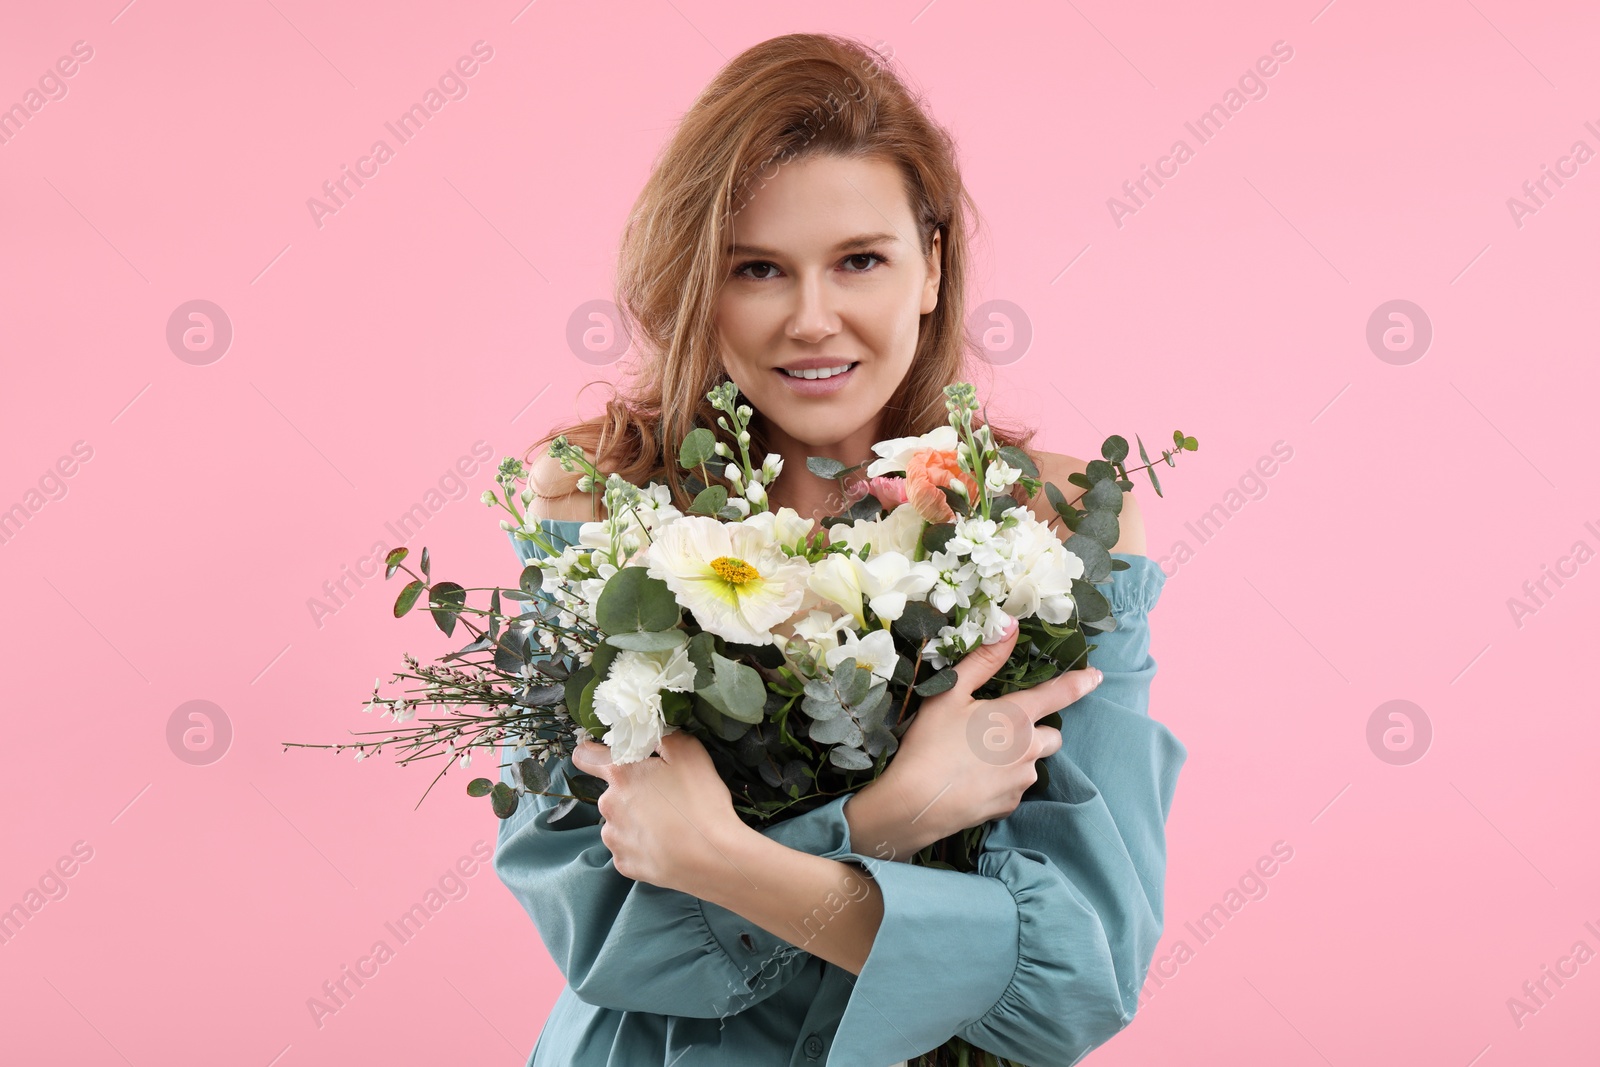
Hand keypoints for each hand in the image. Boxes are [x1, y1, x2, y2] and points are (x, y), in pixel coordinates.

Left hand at [569, 730, 750, 895]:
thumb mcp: (689, 752)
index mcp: (620, 774)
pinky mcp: (625, 864)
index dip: (593, 751)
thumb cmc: (700, 801)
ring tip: (668, 825)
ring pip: (619, 821)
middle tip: (664, 796)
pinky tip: (665, 845)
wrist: (712, 859)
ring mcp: (614, 838)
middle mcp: (608, 805)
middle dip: (631, 790)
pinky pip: (628, 848)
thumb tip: (651, 735)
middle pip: (612, 791)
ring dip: (634, 819)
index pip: (585, 756)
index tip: (607, 755)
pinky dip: (642, 845)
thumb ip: (664, 736)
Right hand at [854, 619, 1103, 854]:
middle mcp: (1028, 749)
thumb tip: (1009, 626)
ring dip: (1017, 758)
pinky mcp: (1010, 805)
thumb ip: (983, 660)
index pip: (1058, 694)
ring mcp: (1022, 780)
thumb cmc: (930, 741)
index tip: (1097, 676)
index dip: (1080, 682)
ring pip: (1032, 764)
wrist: (916, 803)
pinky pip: (1015, 788)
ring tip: (978, 758)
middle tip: (1000, 731)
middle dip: (1036, 732)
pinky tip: (974, 780)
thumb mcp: (950, 693)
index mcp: (1016, 716)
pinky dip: (1002, 782)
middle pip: (1052, 736)